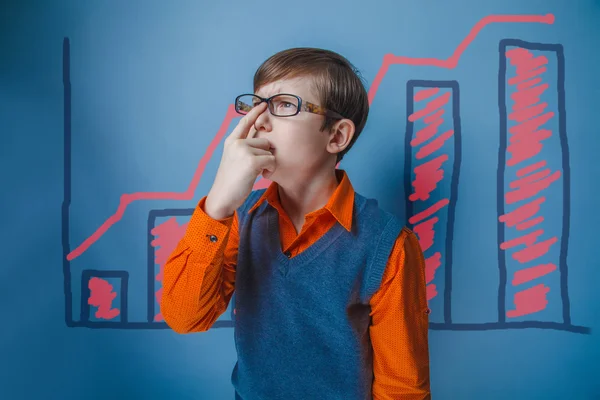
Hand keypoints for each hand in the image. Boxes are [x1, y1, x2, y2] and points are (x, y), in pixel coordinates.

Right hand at [205, 102, 275, 218]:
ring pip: (269, 152)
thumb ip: (245, 147)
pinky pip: (271, 160)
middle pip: (264, 141)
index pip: (245, 122)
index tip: (264, 104)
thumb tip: (264, 141)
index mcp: (231, 141)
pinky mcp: (251, 161)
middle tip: (255, 168)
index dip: (255, 112)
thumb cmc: (231, 180)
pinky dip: (270, 170)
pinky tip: (261, 176)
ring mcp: (243, 151)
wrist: (222, 196)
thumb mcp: (234, 159)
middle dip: (265, 155)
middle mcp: (236, 143)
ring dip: (268, 164)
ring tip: (256, 173)